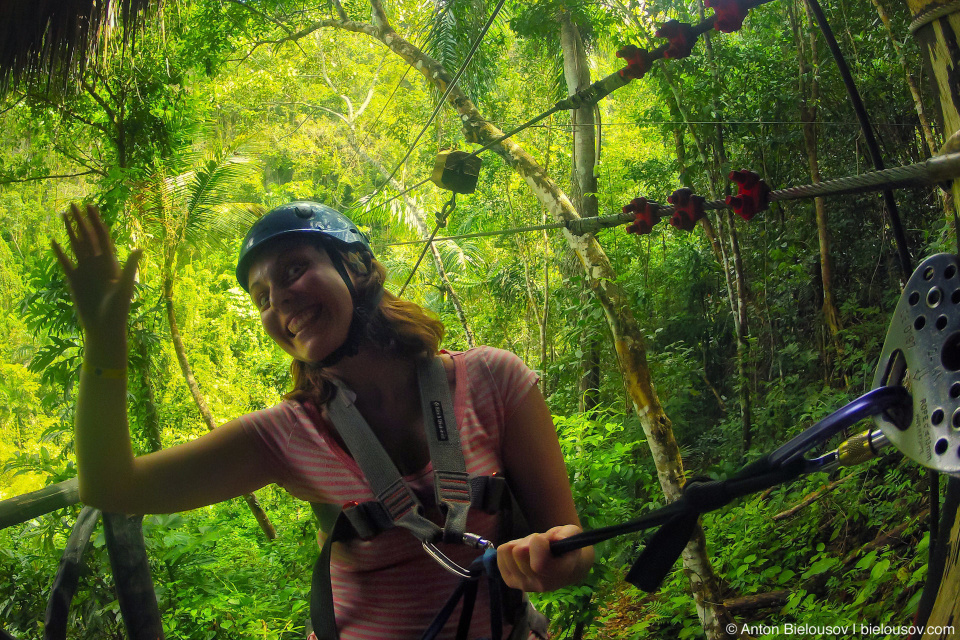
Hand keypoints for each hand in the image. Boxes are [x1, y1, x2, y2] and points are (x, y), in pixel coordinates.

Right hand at [51, 204, 141, 345]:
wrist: (104, 327)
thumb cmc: (117, 309)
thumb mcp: (124, 286)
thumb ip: (129, 267)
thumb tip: (139, 248)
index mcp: (110, 263)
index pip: (102, 237)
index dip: (97, 221)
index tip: (91, 206)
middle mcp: (97, 263)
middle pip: (87, 237)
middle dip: (80, 220)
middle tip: (73, 204)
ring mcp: (84, 270)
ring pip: (76, 246)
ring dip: (69, 231)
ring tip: (62, 215)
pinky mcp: (74, 280)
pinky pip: (66, 263)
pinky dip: (60, 253)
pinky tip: (54, 242)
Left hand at [497, 524, 593, 591]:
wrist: (567, 569)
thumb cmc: (569, 548)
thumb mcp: (573, 535)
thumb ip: (568, 534)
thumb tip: (556, 538)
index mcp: (558, 574)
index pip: (539, 564)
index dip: (540, 543)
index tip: (548, 539)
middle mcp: (539, 584)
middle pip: (519, 552)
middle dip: (529, 541)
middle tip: (541, 543)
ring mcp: (523, 585)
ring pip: (507, 552)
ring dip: (519, 544)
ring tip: (532, 549)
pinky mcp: (510, 581)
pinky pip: (500, 555)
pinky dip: (510, 548)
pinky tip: (523, 554)